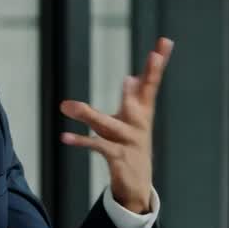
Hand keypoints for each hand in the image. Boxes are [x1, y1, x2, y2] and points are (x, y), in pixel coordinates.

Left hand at [60, 37, 172, 213]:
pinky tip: (65, 136)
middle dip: (137, 87)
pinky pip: (97, 146)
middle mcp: (139, 124)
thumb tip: (132, 78)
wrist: (138, 184)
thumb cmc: (132, 145)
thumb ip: (133, 99)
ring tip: (67, 106)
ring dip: (87, 116)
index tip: (164, 43)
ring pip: (107, 125)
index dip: (157, 63)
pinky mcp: (118, 157)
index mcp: (144, 111)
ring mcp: (129, 141)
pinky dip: (80, 141)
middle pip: (138, 101)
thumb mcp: (134, 121)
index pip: (152, 82)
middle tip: (135, 71)